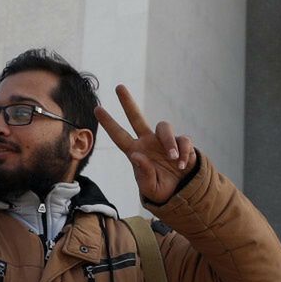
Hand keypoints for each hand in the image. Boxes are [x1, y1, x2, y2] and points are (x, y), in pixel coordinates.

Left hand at [95, 84, 196, 204]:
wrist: (181, 194)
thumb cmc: (161, 189)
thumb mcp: (149, 188)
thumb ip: (143, 173)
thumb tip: (137, 155)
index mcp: (136, 152)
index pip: (119, 135)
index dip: (108, 123)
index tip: (97, 109)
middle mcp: (148, 142)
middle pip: (136, 117)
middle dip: (127, 102)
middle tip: (118, 87)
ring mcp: (164, 141)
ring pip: (164, 126)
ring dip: (169, 142)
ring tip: (173, 159)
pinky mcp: (181, 143)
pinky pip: (183, 140)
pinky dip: (184, 152)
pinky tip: (182, 165)